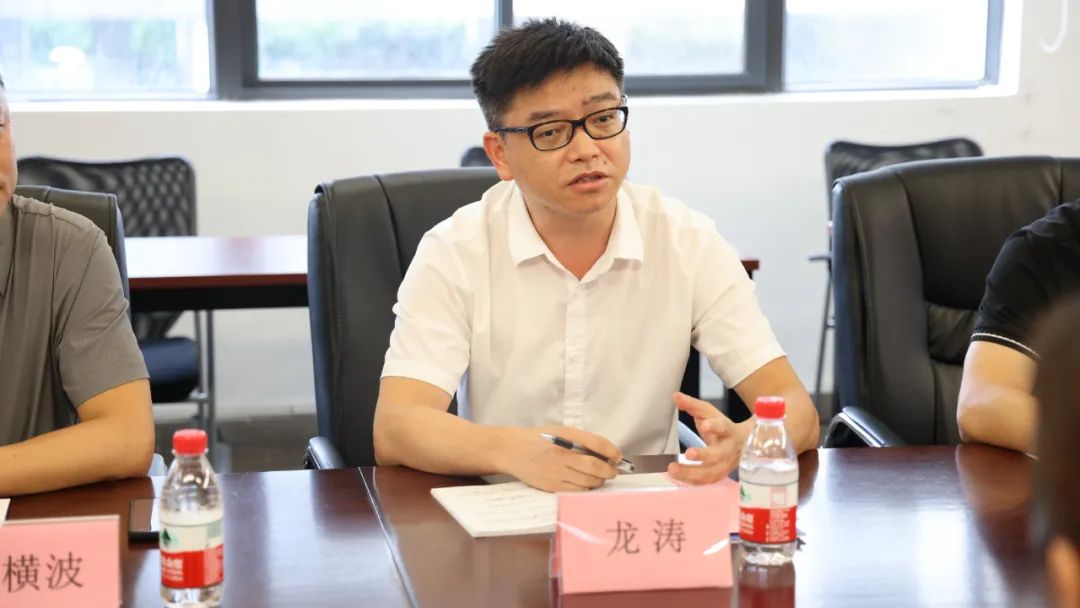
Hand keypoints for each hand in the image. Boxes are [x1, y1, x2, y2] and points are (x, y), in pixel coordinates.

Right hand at [498, 426, 621, 491]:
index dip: (612, 451)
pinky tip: (586, 484)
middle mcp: (562, 454)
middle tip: (612, 471)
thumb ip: (581, 440)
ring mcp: (557, 471)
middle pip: (596, 466)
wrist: (512, 450)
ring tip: (600, 477)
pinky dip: (586, 488)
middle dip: (609, 470)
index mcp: (567, 436)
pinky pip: (577, 491)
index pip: (597, 443)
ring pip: (589, 481)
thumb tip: (606, 453)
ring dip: (599, 480)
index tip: (618, 456)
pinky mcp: (552, 486)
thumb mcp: (560, 431)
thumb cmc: (539, 439)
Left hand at [668, 392, 744, 484]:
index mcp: (729, 430)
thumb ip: (692, 405)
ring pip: (711, 472)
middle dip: (704, 455)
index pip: (724, 427)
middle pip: (720, 454)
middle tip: (688, 453)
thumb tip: (675, 396)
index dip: (715, 426)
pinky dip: (690, 480)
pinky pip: (706, 481)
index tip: (705, 425)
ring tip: (672, 469)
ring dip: (691, 473)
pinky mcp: (720, 475)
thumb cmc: (723, 427)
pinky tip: (676, 476)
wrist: (746, 443)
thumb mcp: (710, 413)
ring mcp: (726, 465)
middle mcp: (730, 450)